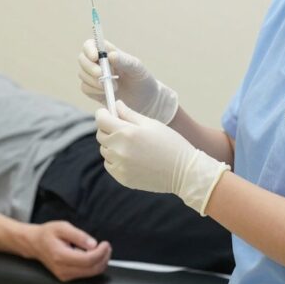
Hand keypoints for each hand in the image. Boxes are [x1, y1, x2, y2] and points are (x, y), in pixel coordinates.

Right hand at [26, 221, 110, 281]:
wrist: (35, 243)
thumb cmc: (47, 233)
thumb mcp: (62, 227)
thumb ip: (78, 235)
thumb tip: (93, 244)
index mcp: (61, 256)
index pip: (88, 260)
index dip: (101, 253)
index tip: (105, 244)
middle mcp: (63, 269)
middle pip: (92, 269)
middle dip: (103, 258)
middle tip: (106, 246)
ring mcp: (64, 276)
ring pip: (91, 273)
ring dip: (100, 262)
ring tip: (101, 249)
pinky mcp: (66, 277)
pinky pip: (86, 274)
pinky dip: (93, 265)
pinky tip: (92, 255)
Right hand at [77, 39, 178, 123]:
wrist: (145, 101)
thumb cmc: (142, 79)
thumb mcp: (137, 68)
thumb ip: (124, 61)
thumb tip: (110, 55)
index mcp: (108, 52)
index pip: (91, 44)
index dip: (89, 49)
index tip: (95, 57)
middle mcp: (98, 63)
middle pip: (82, 59)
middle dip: (90, 67)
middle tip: (102, 75)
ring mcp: (94, 77)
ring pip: (82, 74)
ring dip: (94, 80)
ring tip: (114, 86)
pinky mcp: (93, 90)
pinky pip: (85, 88)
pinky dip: (94, 90)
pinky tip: (106, 92)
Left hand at [96, 101, 229, 214]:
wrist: (184, 172)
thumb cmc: (170, 143)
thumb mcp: (151, 123)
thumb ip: (129, 114)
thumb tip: (116, 105)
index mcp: (126, 132)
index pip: (101, 120)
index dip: (102, 114)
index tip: (106, 112)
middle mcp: (119, 150)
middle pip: (100, 135)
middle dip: (107, 128)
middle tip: (121, 128)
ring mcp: (119, 165)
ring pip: (105, 151)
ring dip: (112, 145)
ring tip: (130, 145)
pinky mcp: (122, 178)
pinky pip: (110, 165)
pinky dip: (115, 160)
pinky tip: (131, 158)